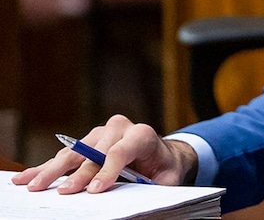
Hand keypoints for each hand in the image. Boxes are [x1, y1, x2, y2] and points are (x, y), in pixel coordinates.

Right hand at [10, 115, 197, 193]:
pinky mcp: (86, 142)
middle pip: (93, 152)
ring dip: (53, 170)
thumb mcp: (167, 179)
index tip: (94, 191)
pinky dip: (45, 166)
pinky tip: (27, 177)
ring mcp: (100, 133)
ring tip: (35, 186)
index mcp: (142, 135)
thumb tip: (143, 204)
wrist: (162, 154)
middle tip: (64, 192)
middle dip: (78, 174)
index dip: (107, 171)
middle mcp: (119, 128)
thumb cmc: (164, 168)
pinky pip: (64, 154)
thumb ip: (155, 188)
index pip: (120, 151)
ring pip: (74, 152)